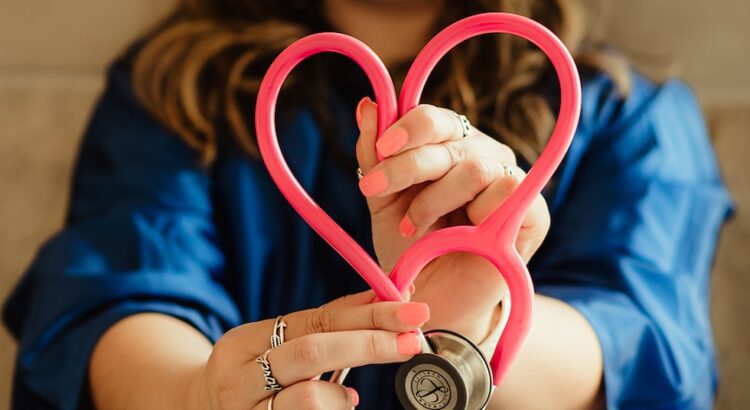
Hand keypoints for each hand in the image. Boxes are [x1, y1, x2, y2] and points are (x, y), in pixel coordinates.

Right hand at [190, 291, 428, 409]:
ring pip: (307, 399)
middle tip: (413, 341)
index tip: (411, 311)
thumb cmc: (250, 379)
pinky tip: (336, 405)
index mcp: (243, 343)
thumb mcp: (275, 346)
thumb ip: (324, 326)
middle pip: (311, 351)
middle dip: (369, 343)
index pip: (314, 320)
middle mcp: (235, 377)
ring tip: (348, 396)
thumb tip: (383, 298)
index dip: (367, 314)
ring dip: (341, 395)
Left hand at [354, 98, 549, 341]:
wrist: (432, 301)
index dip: (407, 128)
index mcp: (449, 146)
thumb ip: (374, 155)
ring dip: (434, 200)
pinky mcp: (533, 212)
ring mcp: (510, 180)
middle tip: (374, 189)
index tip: (379, 151)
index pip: (434, 118)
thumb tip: (367, 105)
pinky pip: (508, 191)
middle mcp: (482, 155)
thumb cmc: (411, 249)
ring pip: (474, 167)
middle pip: (450, 137)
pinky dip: (474, 214)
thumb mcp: (383, 201)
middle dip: (407, 165)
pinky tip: (457, 236)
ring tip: (412, 227)